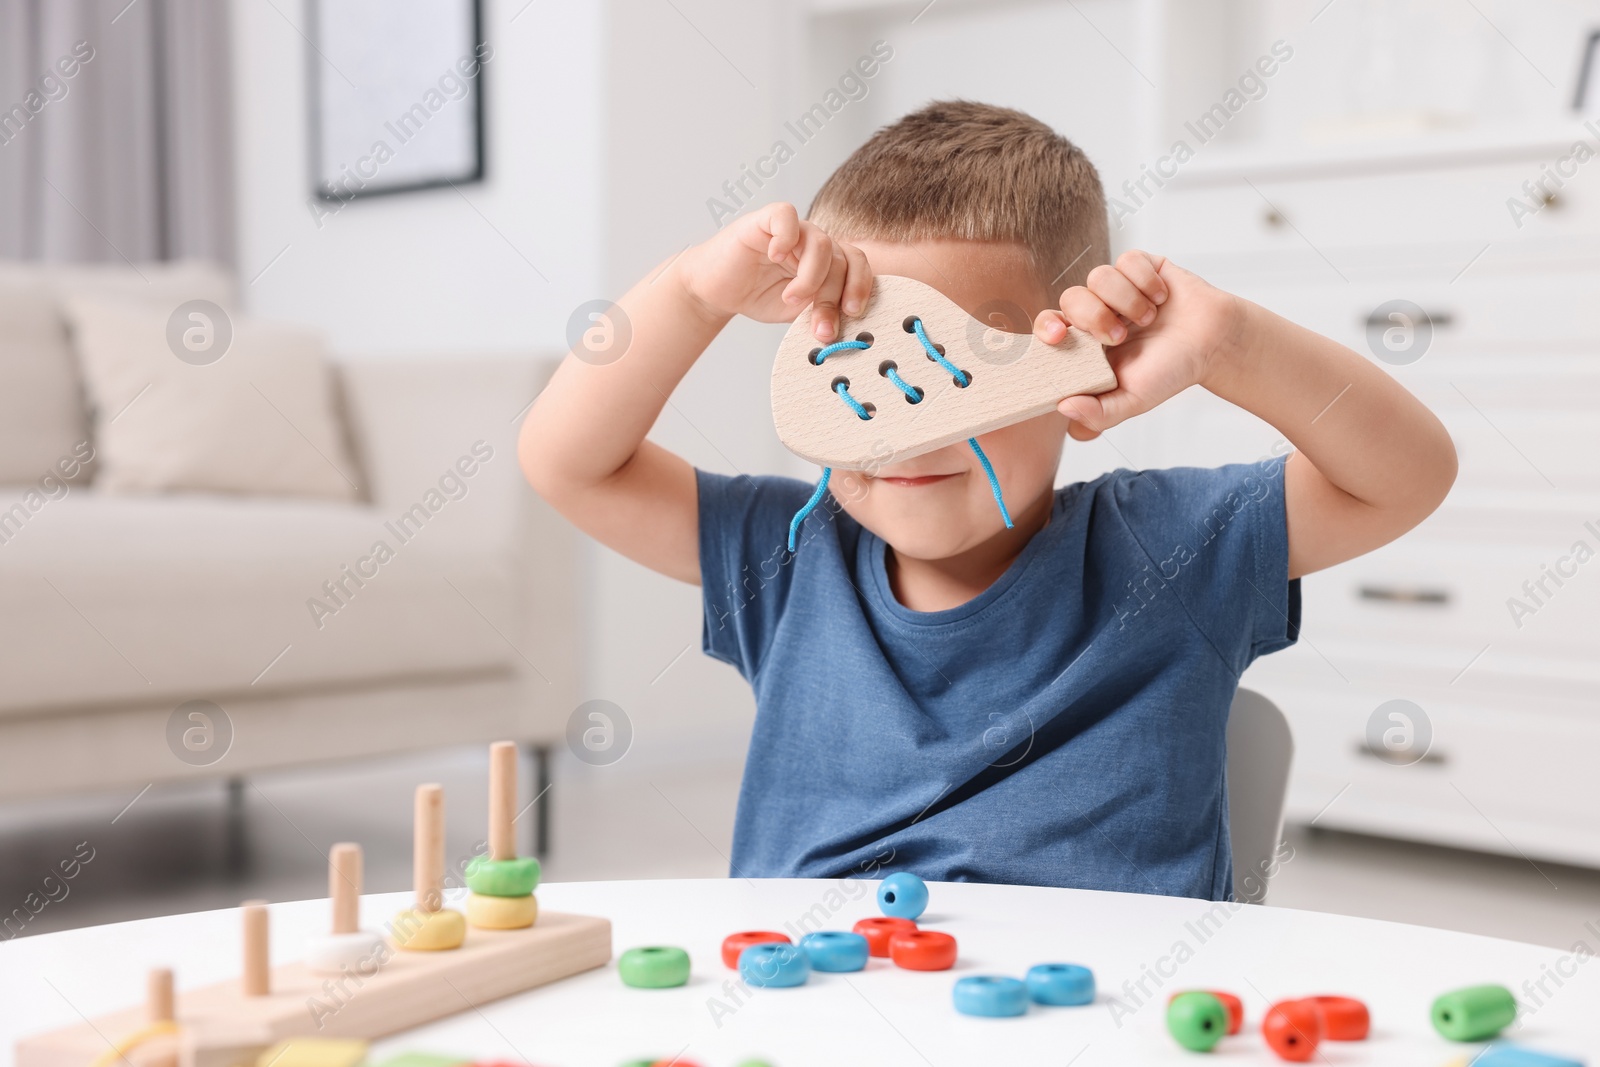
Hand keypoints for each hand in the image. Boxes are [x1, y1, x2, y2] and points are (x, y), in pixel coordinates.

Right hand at [675, 202, 873, 342]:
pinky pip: (786, 216)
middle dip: (832, 297)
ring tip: (791, 298)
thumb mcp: (797, 311)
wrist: (716, 291)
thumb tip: (846, 321)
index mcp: (828, 262)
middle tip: (820, 327)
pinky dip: (786, 238)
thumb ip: (821, 310)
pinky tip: (775, 257)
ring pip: (821, 243)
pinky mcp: (765, 220)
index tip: (852, 314)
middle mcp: (814, 242)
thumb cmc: (757, 296)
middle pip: (842, 260)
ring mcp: (793, 230)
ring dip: (811, 277)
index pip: (857, 265)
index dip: (860, 287)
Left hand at [1034, 251, 1244, 439]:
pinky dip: (1146, 281)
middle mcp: (1097, 311)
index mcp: (1086, 342)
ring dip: (1126, 300)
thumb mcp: (1133, 401)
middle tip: (1120, 336)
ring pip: (1098, 276)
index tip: (1059, 336)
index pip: (1049, 327)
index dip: (1046, 327)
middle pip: (1070, 297)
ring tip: (1149, 318)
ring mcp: (1117, 288)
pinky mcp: (1139, 266)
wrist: (1213, 345)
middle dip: (1095, 317)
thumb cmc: (1171, 371)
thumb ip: (1098, 413)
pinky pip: (1128, 260)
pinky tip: (1162, 298)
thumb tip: (1063, 408)